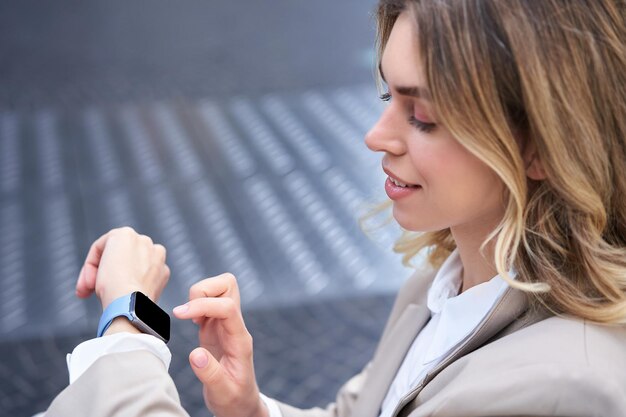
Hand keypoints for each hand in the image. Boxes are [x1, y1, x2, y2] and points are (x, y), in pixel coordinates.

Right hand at [76, 227, 169, 309]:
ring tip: (113, 290)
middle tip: (92, 288)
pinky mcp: (164, 271)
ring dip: (122, 275)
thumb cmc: (112, 286)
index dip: (90, 267)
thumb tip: (114, 270)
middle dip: (105, 271)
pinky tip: (130, 292)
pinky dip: (139, 282)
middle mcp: (145, 240)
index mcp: (125, 234)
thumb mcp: (96, 265)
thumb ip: (106, 260)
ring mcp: (157, 255)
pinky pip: (148, 275)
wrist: (131, 305)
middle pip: (119, 255)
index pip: (102, 248)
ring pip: (134, 263)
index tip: (86, 284)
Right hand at [173, 273, 267, 416]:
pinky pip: (210, 300)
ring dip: (199, 294)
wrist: (240, 403)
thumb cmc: (234, 399)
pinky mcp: (216, 326)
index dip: (203, 304)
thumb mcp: (222, 393)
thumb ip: (210, 374)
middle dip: (203, 289)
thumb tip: (195, 354)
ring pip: (219, 288)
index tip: (180, 314)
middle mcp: (235, 326)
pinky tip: (191, 320)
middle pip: (228, 284)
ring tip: (189, 316)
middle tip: (189, 312)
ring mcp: (226, 324)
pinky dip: (196, 302)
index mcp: (240, 340)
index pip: (227, 307)